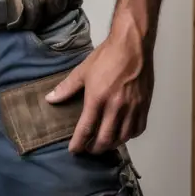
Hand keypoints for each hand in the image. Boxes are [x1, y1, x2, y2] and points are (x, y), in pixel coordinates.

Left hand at [45, 30, 153, 153]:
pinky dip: (129, 136)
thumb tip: (50, 99)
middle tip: (88, 149)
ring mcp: (132, 108)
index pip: (86, 129)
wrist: (132, 45)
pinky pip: (138, 130)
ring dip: (111, 144)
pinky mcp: (144, 106)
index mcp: (97, 98)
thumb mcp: (83, 70)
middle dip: (94, 149)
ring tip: (103, 143)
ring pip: (122, 138)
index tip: (74, 150)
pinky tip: (122, 134)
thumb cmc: (106, 56)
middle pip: (105, 139)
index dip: (79, 143)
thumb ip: (66, 87)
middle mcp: (116, 107)